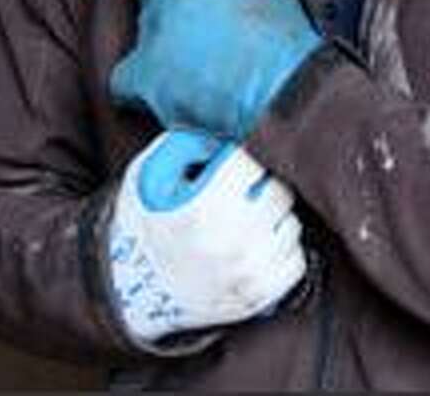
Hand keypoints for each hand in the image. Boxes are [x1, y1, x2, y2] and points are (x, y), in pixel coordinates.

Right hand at [105, 127, 306, 342]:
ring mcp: (248, 274)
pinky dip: (282, 247)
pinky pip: (295, 261)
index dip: (242, 151)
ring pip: (292, 224)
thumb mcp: (149, 174)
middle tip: (245, 185)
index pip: (251, 160)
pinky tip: (260, 241)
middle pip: (280, 190)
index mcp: (204, 208)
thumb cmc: (143, 225)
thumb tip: (226, 130)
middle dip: (262, 181)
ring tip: (251, 214)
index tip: (233, 157)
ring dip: (274, 214)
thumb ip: (186, 142)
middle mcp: (232, 242)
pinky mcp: (258, 298)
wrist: (133, 293)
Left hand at [110, 0, 321, 140]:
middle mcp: (156, 11)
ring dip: (160, 46)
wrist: (282, 95)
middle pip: (146, 0)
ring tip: (197, 59)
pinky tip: (175, 90)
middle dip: (168, 7)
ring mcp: (148, 51)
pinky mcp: (148, 90)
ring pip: (141, 40)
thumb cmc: (277, 33)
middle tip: (202, 21)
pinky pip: (127, 83)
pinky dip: (145, 84)